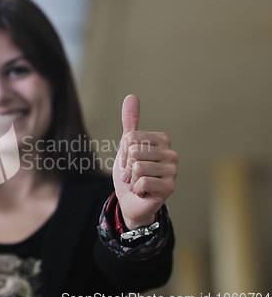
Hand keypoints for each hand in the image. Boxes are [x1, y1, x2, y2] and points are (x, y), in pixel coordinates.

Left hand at [112, 95, 177, 229]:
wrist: (131, 200)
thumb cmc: (130, 173)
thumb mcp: (126, 146)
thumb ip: (130, 122)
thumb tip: (131, 96)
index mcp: (162, 140)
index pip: (131, 138)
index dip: (123, 152)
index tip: (129, 162)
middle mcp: (172, 154)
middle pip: (134, 151)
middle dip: (127, 166)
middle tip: (133, 174)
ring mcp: (173, 171)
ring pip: (137, 167)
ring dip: (131, 178)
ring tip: (139, 182)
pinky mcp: (170, 187)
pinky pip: (141, 181)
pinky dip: (136, 189)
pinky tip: (143, 192)